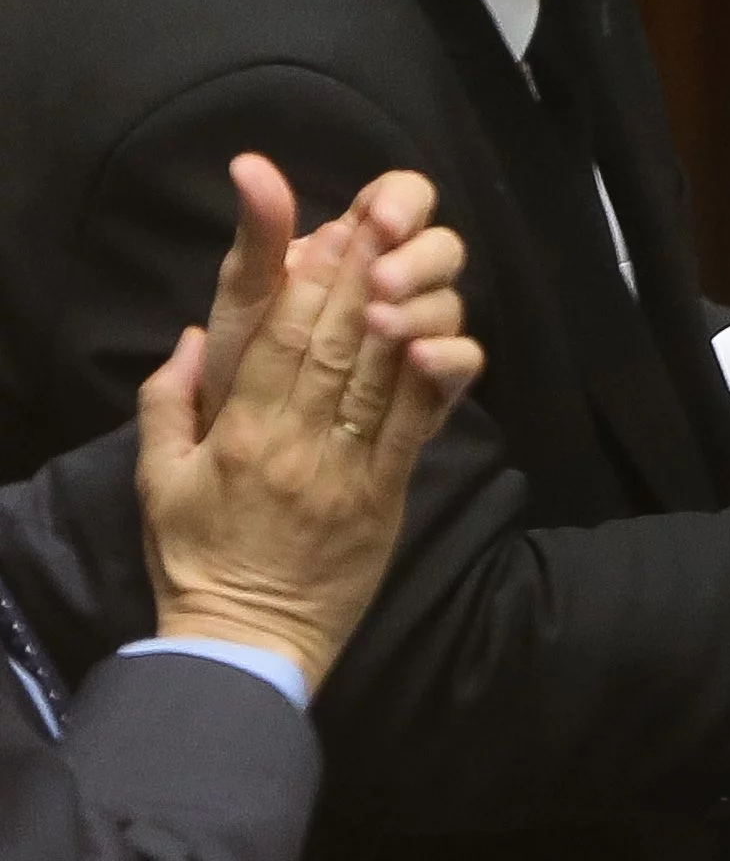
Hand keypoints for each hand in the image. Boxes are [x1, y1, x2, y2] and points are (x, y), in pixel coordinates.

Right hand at [135, 161, 484, 693]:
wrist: (243, 643)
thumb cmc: (196, 560)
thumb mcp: (159, 481)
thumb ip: (167, 405)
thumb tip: (188, 340)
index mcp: (238, 433)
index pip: (276, 339)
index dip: (308, 278)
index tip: (330, 229)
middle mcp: (293, 442)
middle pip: (331, 343)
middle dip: (358, 274)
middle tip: (381, 217)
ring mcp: (342, 469)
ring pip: (373, 377)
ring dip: (396, 312)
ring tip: (410, 258)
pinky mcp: (383, 498)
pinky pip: (409, 432)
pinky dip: (428, 386)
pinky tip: (440, 343)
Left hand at [196, 155, 457, 420]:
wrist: (242, 469)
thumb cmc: (234, 380)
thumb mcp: (241, 304)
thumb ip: (258, 236)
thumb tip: (247, 162)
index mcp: (355, 250)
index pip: (402, 198)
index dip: (402, 201)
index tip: (378, 219)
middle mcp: (395, 285)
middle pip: (440, 249)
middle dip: (416, 260)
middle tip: (381, 281)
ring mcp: (419, 337)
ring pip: (450, 306)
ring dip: (423, 309)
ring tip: (382, 324)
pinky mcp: (433, 392)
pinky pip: (463, 366)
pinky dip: (448, 359)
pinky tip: (419, 358)